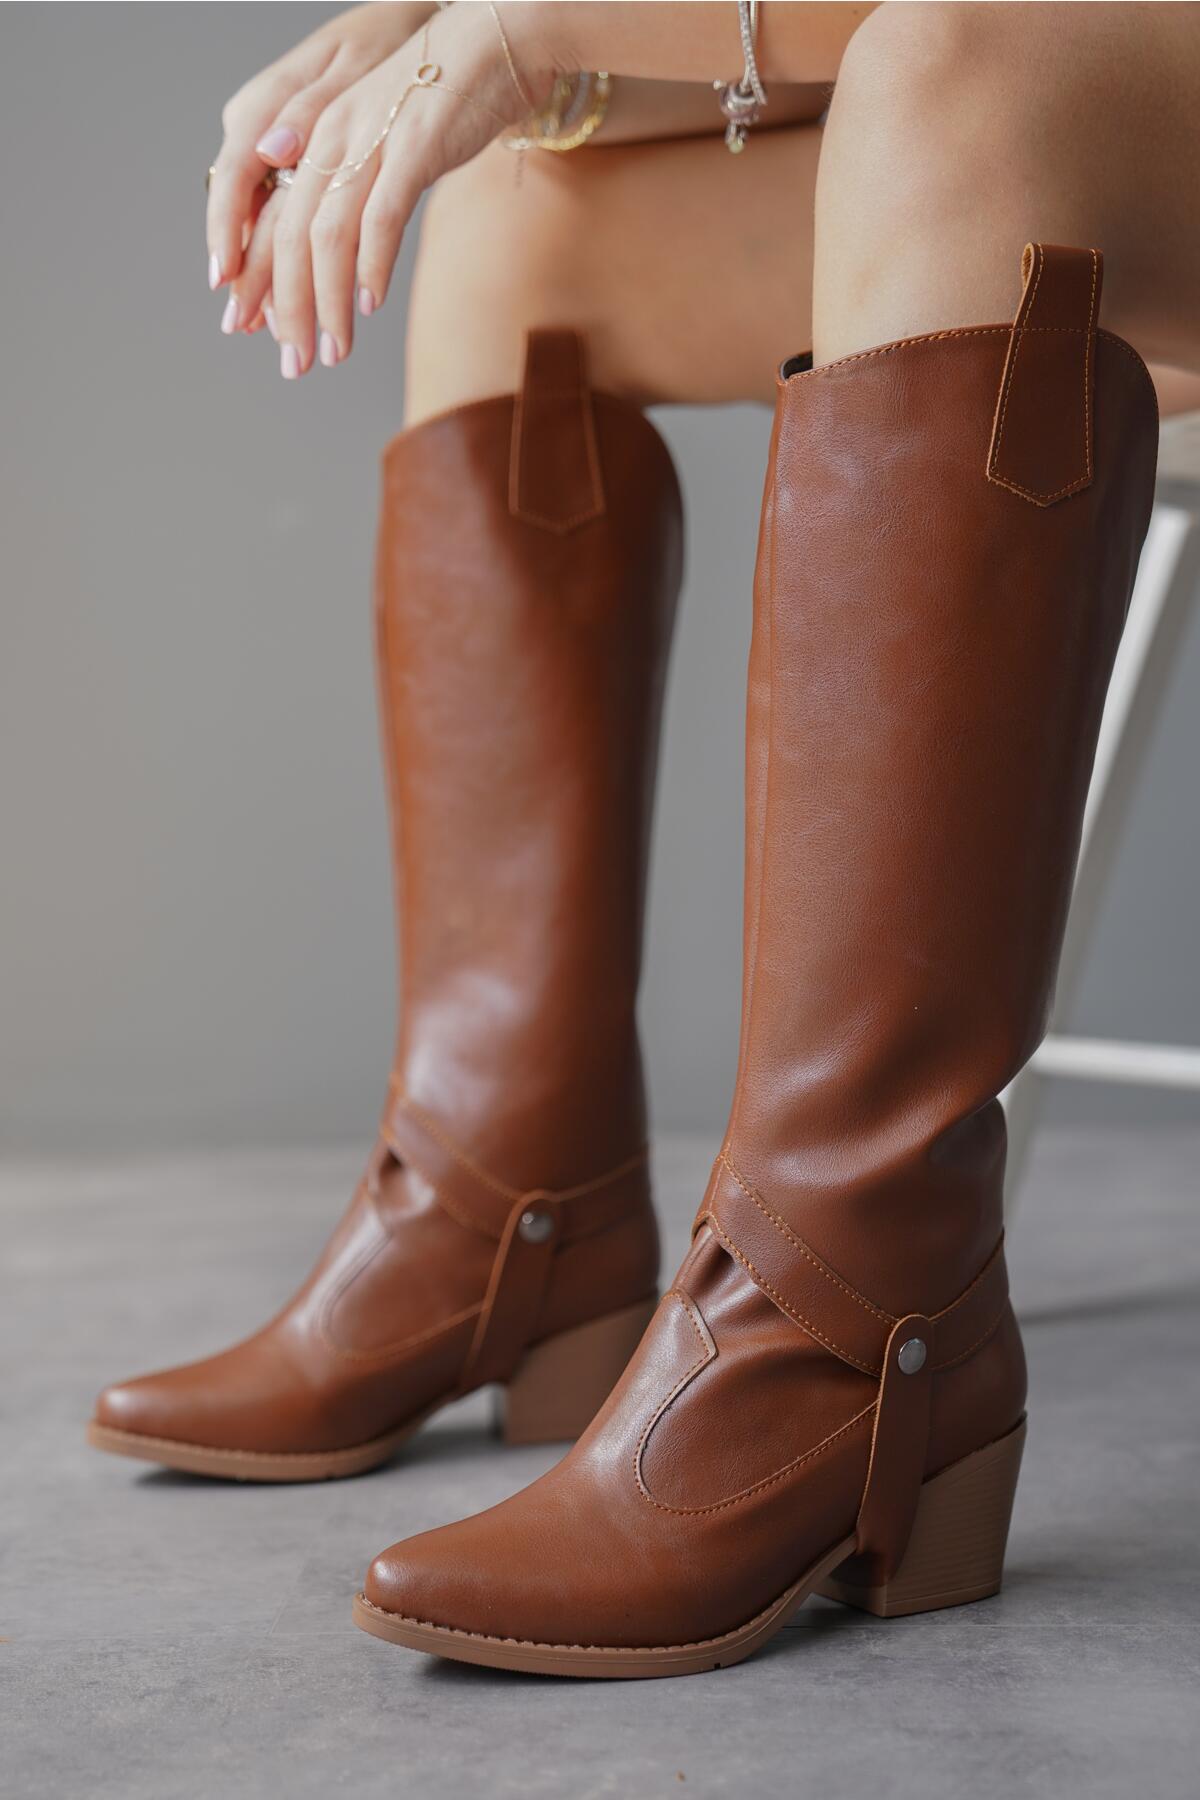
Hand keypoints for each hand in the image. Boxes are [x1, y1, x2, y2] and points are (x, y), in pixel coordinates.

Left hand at [225, 3, 556, 376]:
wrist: (493, 38)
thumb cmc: (434, 96)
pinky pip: (381, 215)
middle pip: (289, 236)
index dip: (254, 276)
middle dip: (286, 308)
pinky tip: (368, 305)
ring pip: (328, 235)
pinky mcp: (412, 146)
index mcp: (309, 136)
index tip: (248, 328)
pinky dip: (371, 265)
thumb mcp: (374, 139)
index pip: (266, 217)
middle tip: (292, 362)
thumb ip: (335, 180)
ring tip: (332, 351)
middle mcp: (325, 137)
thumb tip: (300, 228)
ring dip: (326, 302)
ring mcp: (368, 140)